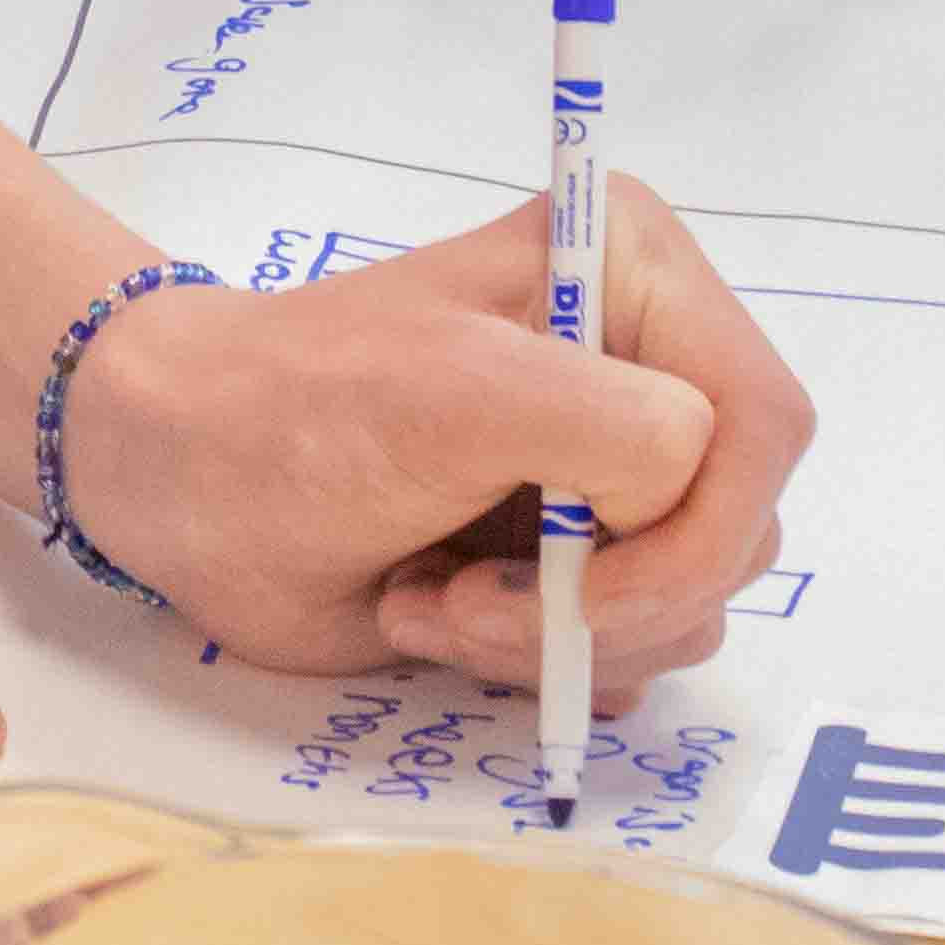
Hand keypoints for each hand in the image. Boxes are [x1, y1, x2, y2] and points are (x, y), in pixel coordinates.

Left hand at [61, 180, 809, 709]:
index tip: (578, 581)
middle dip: (607, 600)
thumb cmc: (300, 409)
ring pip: (689, 611)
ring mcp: (612, 478)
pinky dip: (534, 666)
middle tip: (467, 598)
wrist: (181, 476)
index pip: (763, 425)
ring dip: (551, 639)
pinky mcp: (571, 566)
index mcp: (638, 278)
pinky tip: (433, 614)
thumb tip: (691, 493)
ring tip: (431, 599)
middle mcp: (647, 371)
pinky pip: (629, 655)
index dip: (697, 529)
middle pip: (739, 533)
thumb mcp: (463, 389)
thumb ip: (621, 427)